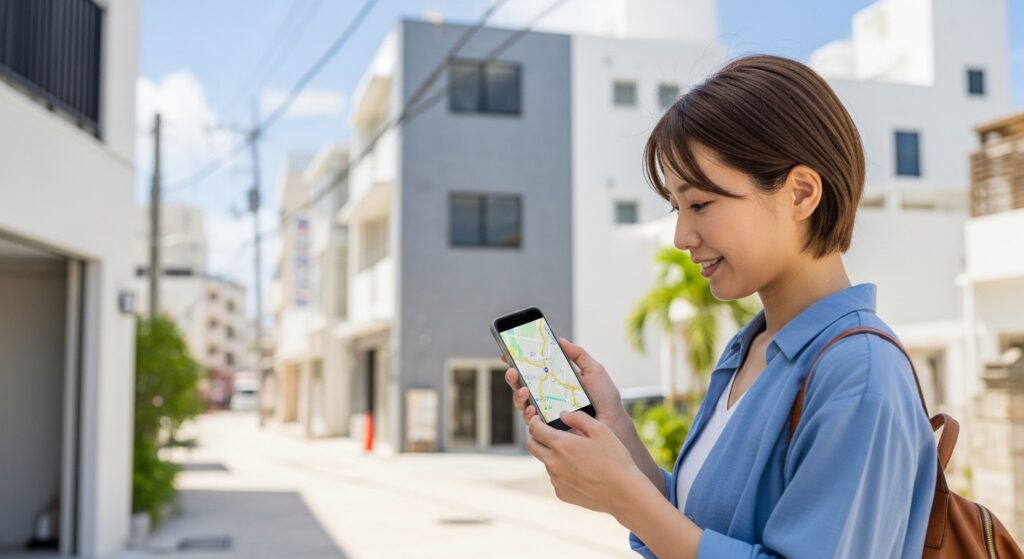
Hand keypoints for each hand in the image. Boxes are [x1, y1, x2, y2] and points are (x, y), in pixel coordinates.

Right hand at [502, 338, 627, 430]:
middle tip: (512, 369)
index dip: (517, 361)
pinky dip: (529, 414)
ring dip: (518, 394)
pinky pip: (531, 423)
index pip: (531, 370)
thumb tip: (560, 340)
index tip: (507, 351)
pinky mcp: (548, 430)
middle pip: (521, 385)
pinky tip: (533, 409)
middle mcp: (546, 397)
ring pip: (522, 403)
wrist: (613, 422)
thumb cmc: (605, 398)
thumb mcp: (594, 370)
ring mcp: (545, 414)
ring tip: (524, 389)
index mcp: (555, 382)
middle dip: (512, 376)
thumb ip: (578, 354)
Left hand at [527, 410, 645, 517]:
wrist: (623, 493)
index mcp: (561, 444)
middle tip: (545, 433)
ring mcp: (556, 480)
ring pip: (545, 462)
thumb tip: (562, 415)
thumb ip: (578, 418)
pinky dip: (561, 472)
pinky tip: (580, 471)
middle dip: (535, 436)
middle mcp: (553, 463)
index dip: (535, 421)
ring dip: (552, 455)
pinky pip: (555, 478)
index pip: (535, 429)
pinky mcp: (561, 493)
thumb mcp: (601, 430)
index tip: (539, 419)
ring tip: (573, 454)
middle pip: (532, 446)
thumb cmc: (615, 459)